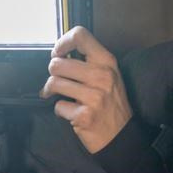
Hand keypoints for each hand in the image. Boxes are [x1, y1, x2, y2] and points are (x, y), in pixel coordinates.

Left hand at [40, 26, 133, 153]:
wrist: (122, 136)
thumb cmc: (111, 103)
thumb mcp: (108, 75)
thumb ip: (88, 61)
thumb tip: (59, 52)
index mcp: (107, 62)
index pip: (80, 35)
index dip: (62, 42)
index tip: (58, 53)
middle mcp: (102, 76)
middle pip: (57, 63)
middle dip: (53, 73)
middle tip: (58, 80)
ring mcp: (94, 96)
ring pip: (53, 83)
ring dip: (49, 91)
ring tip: (55, 95)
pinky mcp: (84, 115)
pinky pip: (58, 106)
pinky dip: (60, 110)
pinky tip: (70, 112)